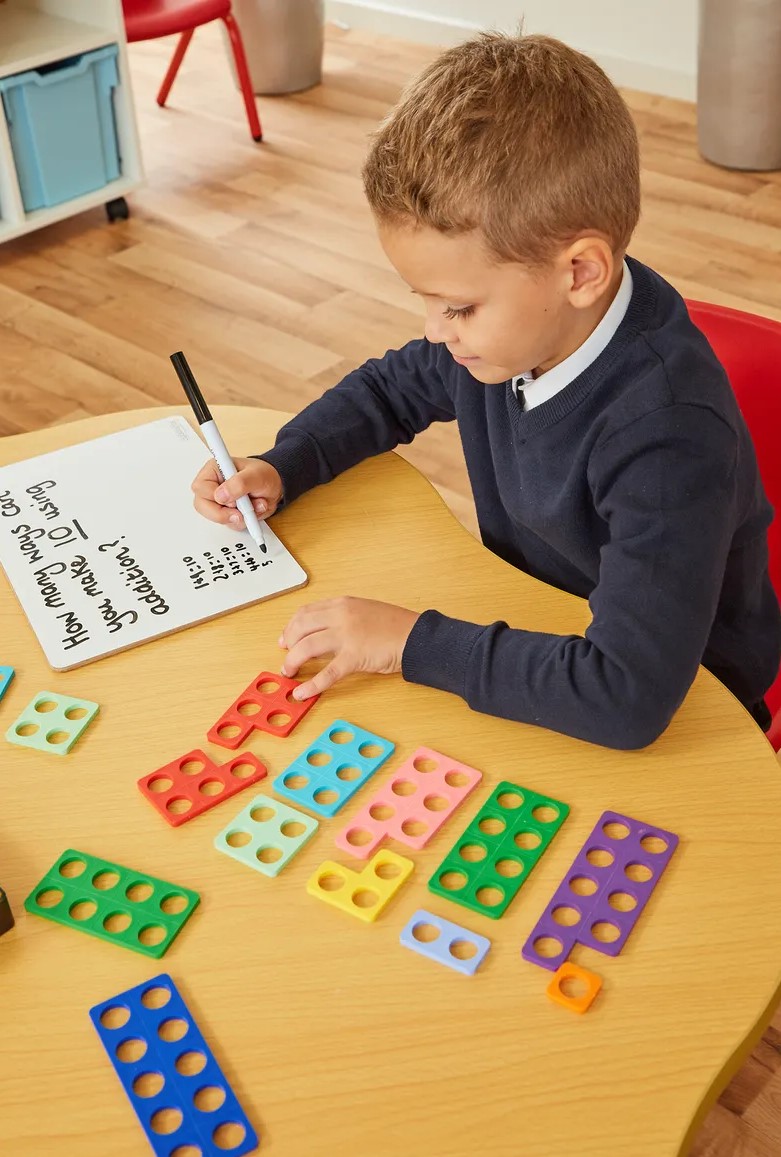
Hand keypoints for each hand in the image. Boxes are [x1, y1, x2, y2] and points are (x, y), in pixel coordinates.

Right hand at [191, 456, 282, 529]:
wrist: (276, 486)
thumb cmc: (264, 475)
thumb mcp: (256, 475)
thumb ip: (239, 483)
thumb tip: (220, 496)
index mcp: (214, 470)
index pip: (200, 488)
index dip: (214, 497)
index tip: (233, 501)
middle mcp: (212, 486)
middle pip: (202, 506)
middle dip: (223, 514)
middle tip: (240, 514)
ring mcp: (219, 502)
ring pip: (216, 518)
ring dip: (238, 517)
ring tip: (254, 506)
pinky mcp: (227, 513)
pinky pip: (229, 524)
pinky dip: (243, 522)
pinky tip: (252, 512)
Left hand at [279, 596, 419, 698]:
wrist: (416, 636)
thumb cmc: (396, 627)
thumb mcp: (365, 613)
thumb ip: (344, 619)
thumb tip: (322, 635)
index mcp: (343, 604)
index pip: (306, 612)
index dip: (291, 626)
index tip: (286, 638)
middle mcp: (341, 616)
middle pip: (301, 627)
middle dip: (288, 642)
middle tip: (285, 655)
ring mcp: (346, 636)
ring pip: (306, 647)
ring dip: (292, 661)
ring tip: (288, 672)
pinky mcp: (354, 657)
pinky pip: (327, 673)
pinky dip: (311, 684)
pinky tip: (302, 692)